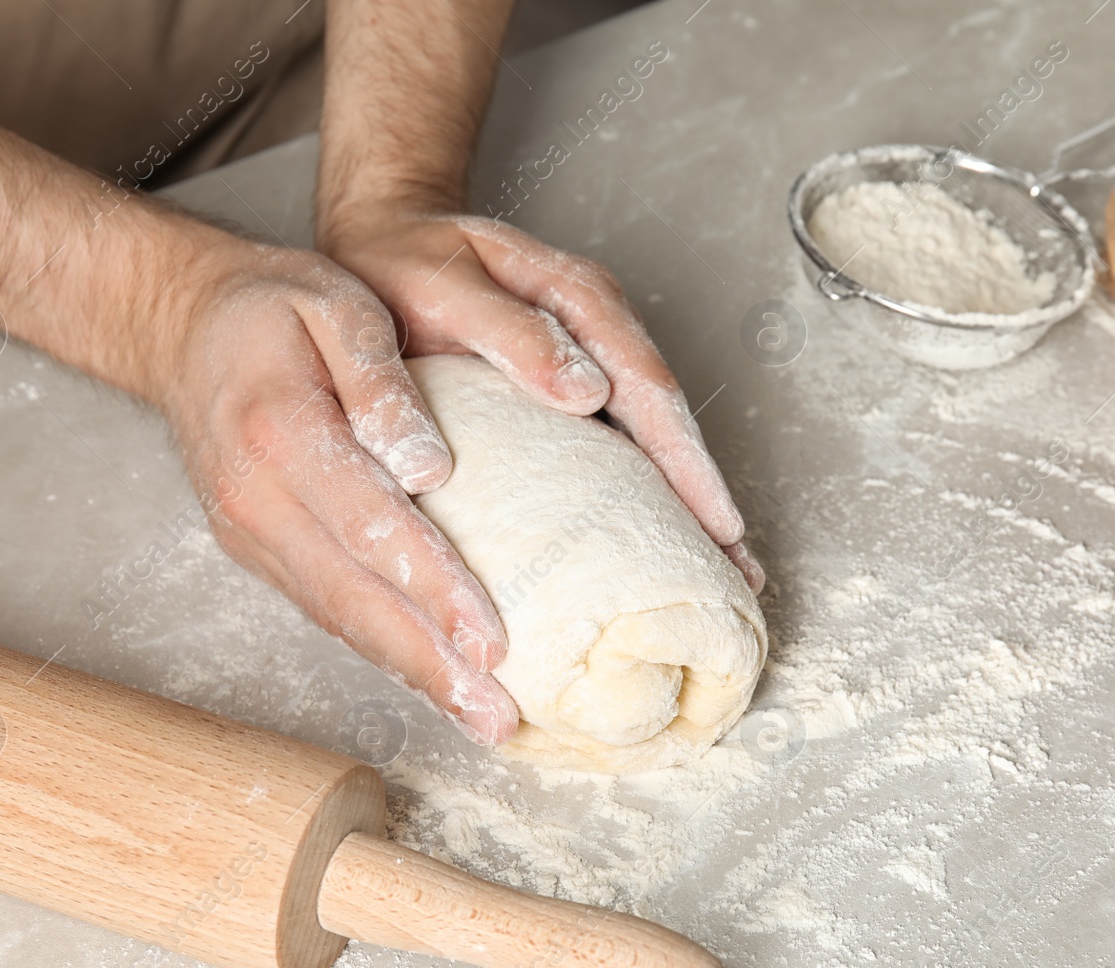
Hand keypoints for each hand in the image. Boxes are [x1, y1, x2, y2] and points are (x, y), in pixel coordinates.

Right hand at [153, 237, 516, 742]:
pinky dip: (379, 649)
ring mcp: (249, 534)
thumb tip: (429, 466)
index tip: (495, 640)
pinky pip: (324, 608)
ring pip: (338, 618)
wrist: (179, 325)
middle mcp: (257, 500)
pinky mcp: (256, 549)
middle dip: (431, 664)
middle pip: (354, 600)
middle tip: (497, 715)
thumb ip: (381, 380)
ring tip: (478, 714)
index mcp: (280, 434)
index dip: (436, 589)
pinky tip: (429, 675)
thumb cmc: (272, 306)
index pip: (371, 528)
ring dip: (410, 673)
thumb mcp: (336, 304)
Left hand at [315, 208, 764, 592]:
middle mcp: (597, 328)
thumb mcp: (447, 285)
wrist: (373, 247)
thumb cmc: (400, 265)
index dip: (688, 463)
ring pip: (651, 433)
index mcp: (579, 299)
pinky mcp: (567, 384)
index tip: (718, 526)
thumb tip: (590, 394)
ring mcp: (588, 356)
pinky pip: (617, 437)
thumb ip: (511, 333)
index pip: (651, 389)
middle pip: (669, 419)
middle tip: (741, 573)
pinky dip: (642, 487)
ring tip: (715, 569)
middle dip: (706, 496)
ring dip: (684, 498)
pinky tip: (651, 536)